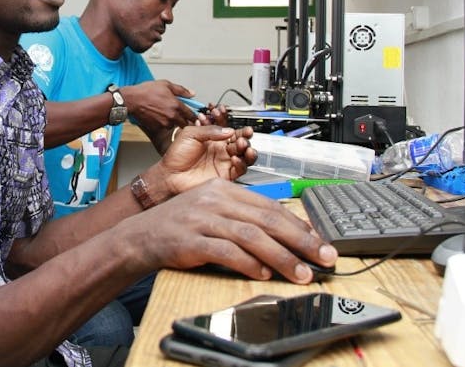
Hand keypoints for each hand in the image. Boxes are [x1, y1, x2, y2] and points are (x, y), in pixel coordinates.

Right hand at [121, 80, 198, 129]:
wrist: (131, 100)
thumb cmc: (146, 91)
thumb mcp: (166, 84)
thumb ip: (182, 90)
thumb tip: (192, 94)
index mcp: (176, 106)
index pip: (192, 115)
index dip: (194, 115)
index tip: (193, 115)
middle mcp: (172, 116)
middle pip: (185, 123)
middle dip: (184, 119)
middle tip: (179, 114)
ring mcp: (164, 123)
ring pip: (174, 125)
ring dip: (173, 121)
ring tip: (165, 112)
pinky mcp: (156, 127)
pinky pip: (164, 127)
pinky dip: (163, 123)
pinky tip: (158, 115)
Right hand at [122, 178, 337, 283]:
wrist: (141, 235)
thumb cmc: (181, 226)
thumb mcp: (213, 211)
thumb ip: (244, 218)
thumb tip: (285, 236)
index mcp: (224, 189)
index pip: (271, 206)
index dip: (300, 225)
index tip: (320, 242)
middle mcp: (215, 200)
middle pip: (267, 220)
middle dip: (301, 241)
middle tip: (323, 258)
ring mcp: (202, 219)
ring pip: (251, 236)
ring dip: (281, 257)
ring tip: (300, 273)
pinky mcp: (191, 240)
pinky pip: (225, 252)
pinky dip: (247, 264)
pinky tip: (262, 274)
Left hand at [148, 125, 256, 196]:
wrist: (170, 175)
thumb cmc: (176, 156)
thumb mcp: (190, 134)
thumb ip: (209, 130)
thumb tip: (229, 130)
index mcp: (213, 139)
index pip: (228, 129)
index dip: (233, 124)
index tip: (237, 121)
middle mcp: (220, 150)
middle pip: (240, 141)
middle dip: (244, 135)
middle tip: (245, 132)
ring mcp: (223, 163)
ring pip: (244, 155)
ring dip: (247, 148)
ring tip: (243, 143)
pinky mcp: (225, 175)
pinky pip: (240, 169)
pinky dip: (241, 163)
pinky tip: (235, 157)